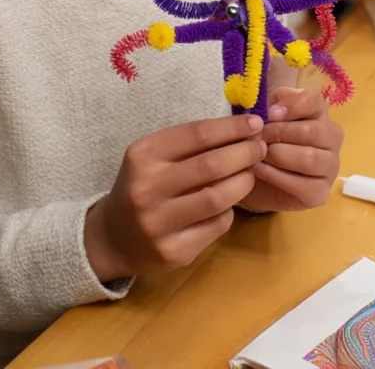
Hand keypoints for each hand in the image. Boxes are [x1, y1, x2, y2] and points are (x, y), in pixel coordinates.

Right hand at [85, 115, 265, 280]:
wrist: (114, 237)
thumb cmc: (142, 185)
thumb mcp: (154, 156)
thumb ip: (190, 144)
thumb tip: (241, 129)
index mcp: (142, 155)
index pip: (196, 134)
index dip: (231, 128)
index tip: (255, 123)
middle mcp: (147, 188)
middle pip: (211, 165)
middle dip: (244, 152)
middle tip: (260, 147)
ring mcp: (160, 223)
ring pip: (217, 198)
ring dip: (244, 181)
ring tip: (251, 172)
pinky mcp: (174, 252)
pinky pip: (216, 225)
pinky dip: (230, 209)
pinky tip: (229, 202)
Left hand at [242, 87, 342, 212]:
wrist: (257, 175)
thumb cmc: (265, 138)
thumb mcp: (266, 112)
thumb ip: (273, 101)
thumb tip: (278, 102)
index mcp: (319, 113)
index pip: (315, 101)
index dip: (293, 106)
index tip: (271, 113)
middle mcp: (331, 138)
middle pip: (312, 132)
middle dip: (280, 133)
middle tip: (259, 136)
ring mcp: (330, 167)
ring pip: (310, 158)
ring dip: (278, 155)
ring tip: (258, 153)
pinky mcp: (320, 193)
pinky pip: (301, 184)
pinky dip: (276, 175)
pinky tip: (259, 169)